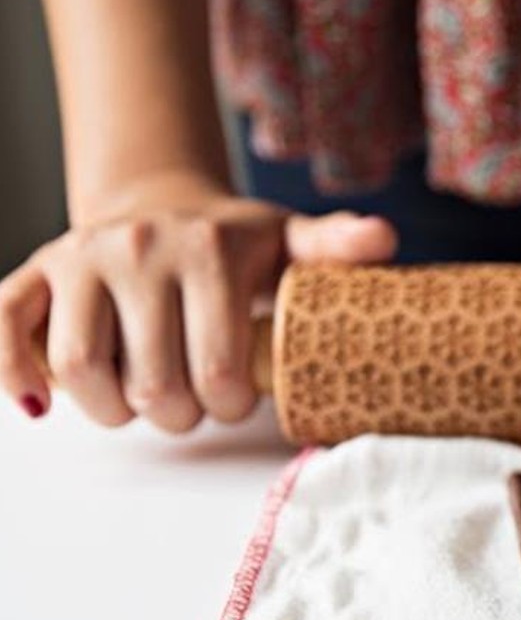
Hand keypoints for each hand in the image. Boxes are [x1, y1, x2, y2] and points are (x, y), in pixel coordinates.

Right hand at [0, 172, 396, 431]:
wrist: (163, 203)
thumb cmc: (236, 243)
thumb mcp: (291, 240)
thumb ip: (333, 246)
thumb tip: (383, 241)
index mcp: (208, 250)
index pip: (217, 367)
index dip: (227, 407)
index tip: (234, 403)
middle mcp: (138, 249)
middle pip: (152, 383)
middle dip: (178, 415)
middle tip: (191, 408)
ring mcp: (80, 259)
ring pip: (81, 369)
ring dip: (113, 411)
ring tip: (141, 404)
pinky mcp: (36, 273)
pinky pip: (5, 326)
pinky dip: (14, 372)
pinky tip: (38, 404)